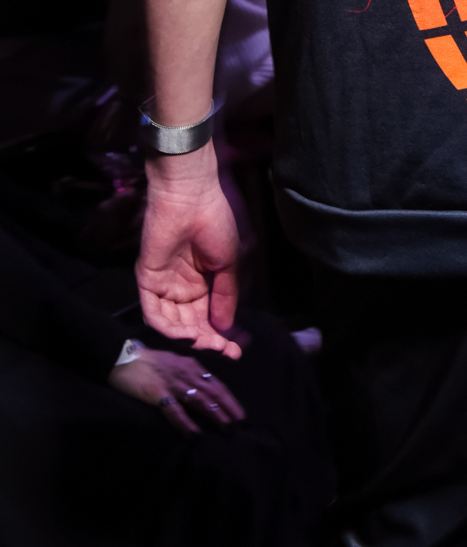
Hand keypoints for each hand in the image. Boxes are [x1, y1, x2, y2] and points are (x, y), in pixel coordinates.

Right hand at [108, 347, 245, 434]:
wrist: (124, 357)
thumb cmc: (151, 364)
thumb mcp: (176, 367)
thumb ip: (190, 380)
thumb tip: (205, 400)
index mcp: (193, 366)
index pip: (217, 385)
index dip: (230, 401)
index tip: (240, 415)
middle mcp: (187, 374)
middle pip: (213, 393)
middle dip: (228, 409)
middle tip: (239, 425)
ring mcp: (172, 383)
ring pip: (199, 400)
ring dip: (215, 415)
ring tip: (226, 429)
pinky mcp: (156, 393)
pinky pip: (174, 410)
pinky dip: (186, 422)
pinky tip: (194, 434)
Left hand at [136, 144, 242, 356]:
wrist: (192, 196)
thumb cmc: (217, 221)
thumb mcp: (231, 261)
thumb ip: (227, 295)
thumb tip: (225, 328)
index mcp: (207, 279)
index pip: (213, 315)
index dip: (225, 333)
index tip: (239, 348)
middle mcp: (185, 286)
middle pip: (194, 324)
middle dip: (210, 340)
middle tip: (226, 350)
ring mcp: (166, 284)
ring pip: (175, 324)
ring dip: (191, 338)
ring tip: (208, 342)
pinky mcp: (148, 280)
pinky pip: (154, 313)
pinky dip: (169, 329)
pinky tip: (188, 333)